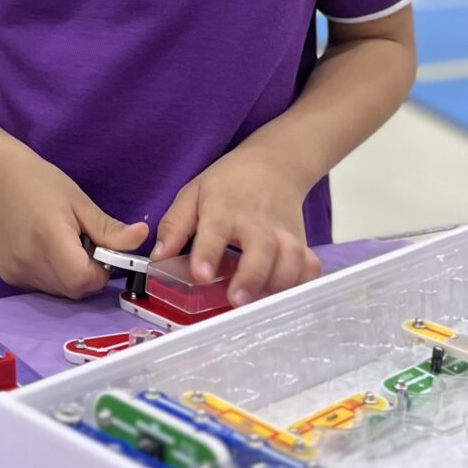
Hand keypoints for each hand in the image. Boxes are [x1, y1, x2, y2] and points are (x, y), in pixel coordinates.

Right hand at [0, 153, 148, 299]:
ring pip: (59, 292)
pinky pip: (43, 287)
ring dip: (70, 277)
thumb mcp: (80, 202)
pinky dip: (53, 276)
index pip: (84, 280)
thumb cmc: (43, 184)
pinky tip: (45, 251)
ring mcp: (16, 271)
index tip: (100, 252)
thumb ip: (110, 229)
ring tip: (63, 246)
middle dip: (87, 275)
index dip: (99, 272)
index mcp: (50, 239)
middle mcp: (30, 261)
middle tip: (82, 245)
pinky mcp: (9, 276)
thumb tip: (142, 237)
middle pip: (73, 290)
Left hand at [152, 151, 321, 306]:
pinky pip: (310, 266)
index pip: (216, 231)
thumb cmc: (228, 183)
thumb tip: (157, 258)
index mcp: (224, 208)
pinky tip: (286, 294)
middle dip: (252, 276)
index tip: (201, 275)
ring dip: (279, 284)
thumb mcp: (193, 193)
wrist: (274, 164)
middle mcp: (257, 222)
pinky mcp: (302, 242)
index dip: (208, 254)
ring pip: (292, 259)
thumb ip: (174, 226)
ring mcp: (284, 232)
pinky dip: (304, 282)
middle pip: (263, 249)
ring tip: (259, 303)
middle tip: (237, 300)